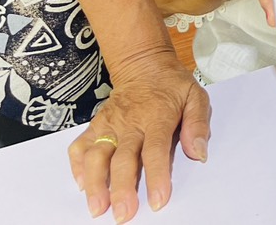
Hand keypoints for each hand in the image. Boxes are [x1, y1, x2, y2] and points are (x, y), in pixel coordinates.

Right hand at [68, 54, 210, 221]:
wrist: (144, 65)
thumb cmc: (172, 85)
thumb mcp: (196, 97)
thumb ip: (198, 125)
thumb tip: (199, 153)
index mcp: (157, 117)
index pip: (156, 150)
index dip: (157, 177)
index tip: (158, 201)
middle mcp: (130, 123)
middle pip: (123, 159)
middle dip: (121, 189)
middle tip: (123, 214)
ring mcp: (110, 125)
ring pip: (96, 155)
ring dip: (94, 183)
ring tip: (97, 208)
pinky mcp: (96, 125)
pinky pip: (80, 146)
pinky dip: (76, 166)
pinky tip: (81, 185)